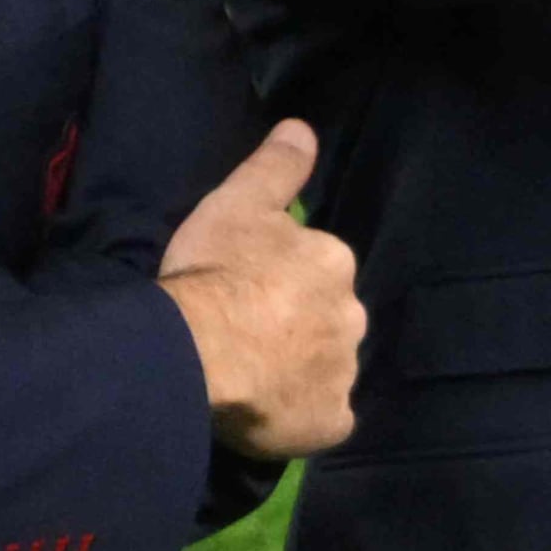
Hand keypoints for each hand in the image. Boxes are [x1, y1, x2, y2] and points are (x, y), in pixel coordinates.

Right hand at [160, 120, 363, 458]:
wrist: (199, 348)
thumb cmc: (216, 271)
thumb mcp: (238, 203)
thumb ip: (276, 167)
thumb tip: (302, 128)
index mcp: (333, 262)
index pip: (315, 269)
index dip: (279, 280)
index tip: (243, 289)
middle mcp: (352, 315)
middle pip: (326, 319)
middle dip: (296, 326)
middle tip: (246, 335)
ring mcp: (345, 372)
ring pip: (326, 369)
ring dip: (299, 372)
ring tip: (251, 377)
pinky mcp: (332, 422)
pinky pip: (324, 419)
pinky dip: (303, 418)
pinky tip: (269, 414)